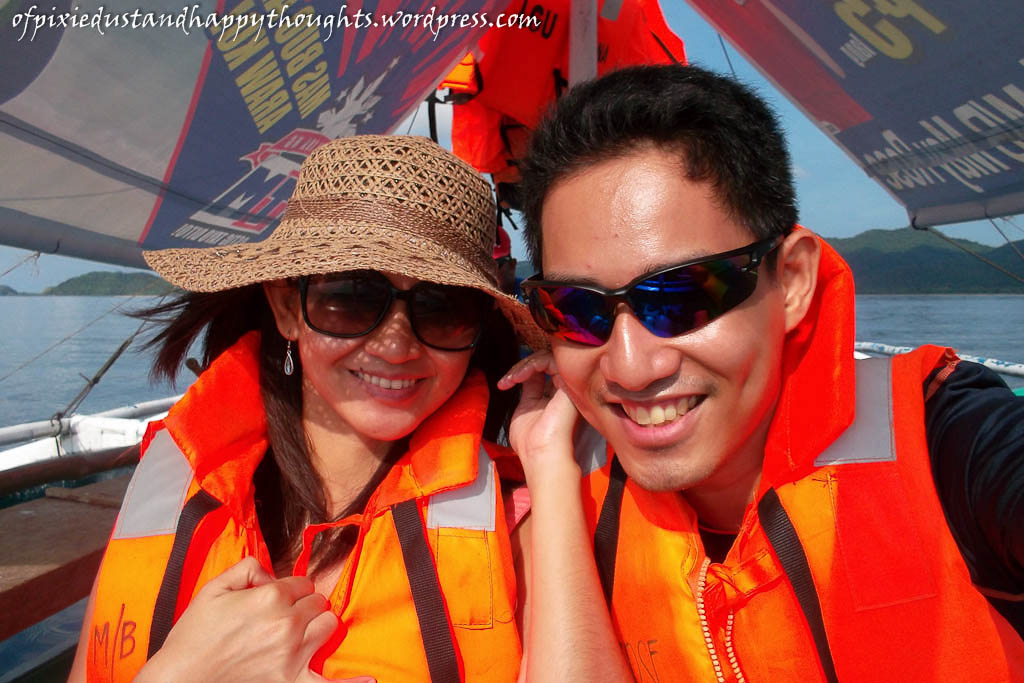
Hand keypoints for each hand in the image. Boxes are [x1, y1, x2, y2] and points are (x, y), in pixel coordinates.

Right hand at [138, 557, 337, 682]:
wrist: (180, 680)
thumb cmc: (193, 637)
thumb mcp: (213, 590)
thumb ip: (246, 568)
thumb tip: (268, 572)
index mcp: (269, 598)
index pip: (302, 582)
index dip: (290, 589)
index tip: (277, 598)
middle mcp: (287, 624)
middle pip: (318, 603)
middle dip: (304, 605)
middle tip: (285, 615)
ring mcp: (292, 656)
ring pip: (328, 626)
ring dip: (317, 626)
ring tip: (301, 632)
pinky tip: (368, 682)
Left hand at [499, 351, 580, 482]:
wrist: (541, 454)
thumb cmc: (531, 443)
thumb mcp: (525, 411)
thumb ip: (528, 393)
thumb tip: (524, 377)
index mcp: (555, 399)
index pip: (541, 373)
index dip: (522, 372)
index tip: (505, 384)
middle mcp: (564, 391)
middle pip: (544, 363)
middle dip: (522, 366)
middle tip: (508, 379)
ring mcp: (568, 386)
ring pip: (548, 358)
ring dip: (524, 364)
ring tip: (512, 378)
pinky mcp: (568, 383)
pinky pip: (550, 361)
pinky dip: (531, 365)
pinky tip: (519, 377)